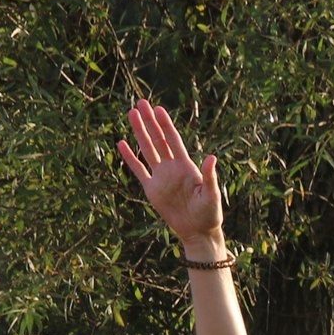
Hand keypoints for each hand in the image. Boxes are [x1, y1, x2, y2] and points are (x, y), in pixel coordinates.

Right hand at [115, 99, 223, 249]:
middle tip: (140, 103)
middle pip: (158, 140)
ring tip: (131, 114)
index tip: (158, 109)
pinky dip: (130, 157)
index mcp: (186, 166)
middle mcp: (172, 168)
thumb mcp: (211, 194)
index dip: (165, 125)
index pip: (173, 140)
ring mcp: (160, 177)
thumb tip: (211, 157)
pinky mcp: (152, 189)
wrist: (197, 232)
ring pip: (147, 150)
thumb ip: (209, 176)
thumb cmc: (209, 214)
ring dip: (139, 133)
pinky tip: (122, 143)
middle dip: (150, 122)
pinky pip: (138, 170)